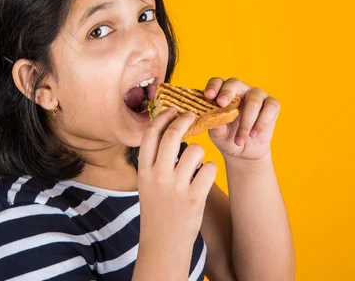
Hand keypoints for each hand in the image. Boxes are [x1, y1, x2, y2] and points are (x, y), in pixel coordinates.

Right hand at [137, 107, 217, 250]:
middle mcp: (158, 176)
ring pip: (195, 150)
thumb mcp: (147, 184)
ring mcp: (176, 187)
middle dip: (184, 120)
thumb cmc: (157, 210)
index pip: (150, 134)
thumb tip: (166, 130)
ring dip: (199, 151)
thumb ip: (154, 160)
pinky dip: (210, 169)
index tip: (172, 110)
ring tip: (197, 162)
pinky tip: (205, 176)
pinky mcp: (195, 198)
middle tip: (192, 115)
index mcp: (144, 171)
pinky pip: (209, 168)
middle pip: (172, 134)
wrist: (163, 244)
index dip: (162, 117)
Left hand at [203, 77, 280, 160]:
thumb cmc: (227, 137)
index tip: (208, 96)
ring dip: (246, 122)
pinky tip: (254, 134)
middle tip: (222, 103)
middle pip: (234, 83)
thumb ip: (214, 123)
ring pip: (253, 101)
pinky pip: (270, 107)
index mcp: (223, 93)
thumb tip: (212, 116)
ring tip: (240, 140)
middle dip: (228, 92)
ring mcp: (257, 95)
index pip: (217, 82)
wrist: (245, 151)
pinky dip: (261, 123)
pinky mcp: (272, 104)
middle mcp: (240, 90)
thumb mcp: (217, 133)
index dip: (213, 87)